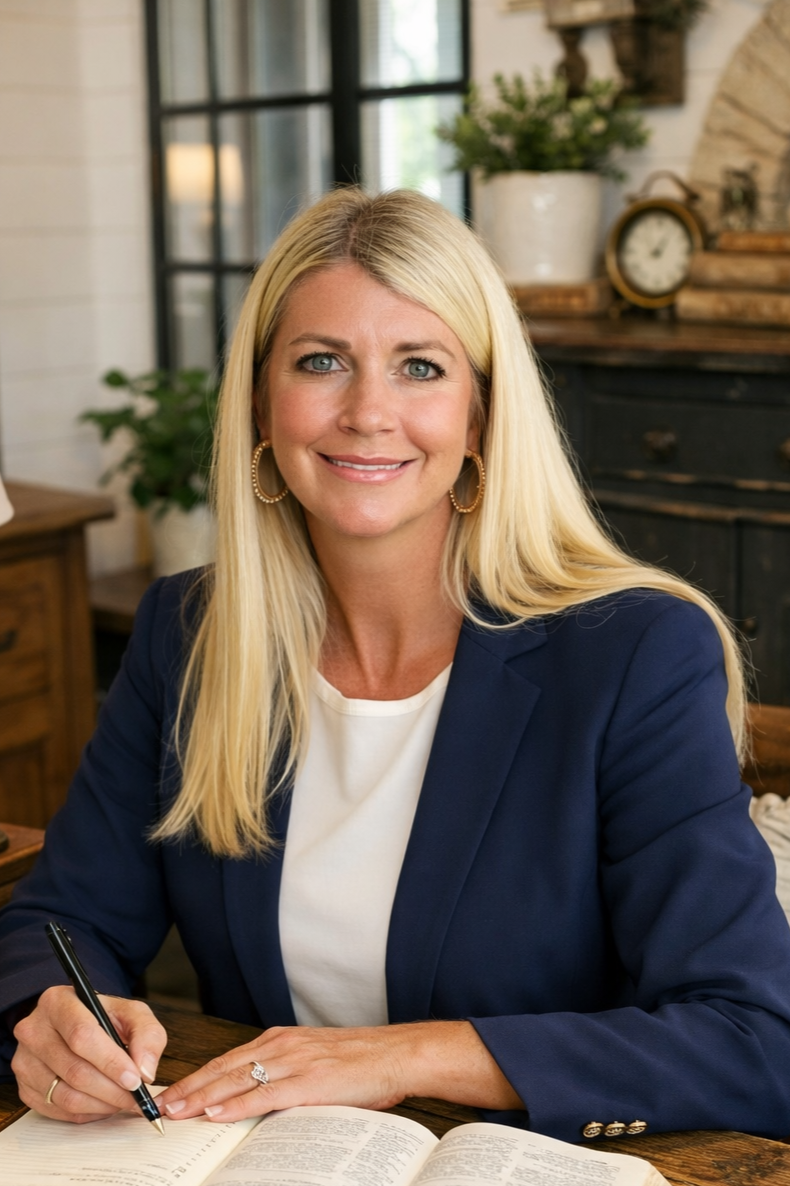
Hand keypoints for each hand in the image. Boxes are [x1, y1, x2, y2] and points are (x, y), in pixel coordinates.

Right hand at [12, 985, 166, 1123]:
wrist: (76, 1024)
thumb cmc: (104, 1018)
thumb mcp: (131, 1013)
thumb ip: (147, 1035)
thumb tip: (145, 1071)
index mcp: (58, 1002)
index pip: (82, 1036)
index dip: (110, 1062)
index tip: (135, 1079)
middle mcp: (34, 1030)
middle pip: (74, 1070)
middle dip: (111, 1089)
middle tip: (135, 1098)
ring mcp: (25, 1061)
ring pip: (65, 1096)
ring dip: (101, 1104)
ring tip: (122, 1101)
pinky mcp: (25, 1087)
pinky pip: (58, 1110)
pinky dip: (86, 1113)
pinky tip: (103, 1104)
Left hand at [158, 1020, 522, 1122]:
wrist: (397, 1054)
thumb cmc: (360, 1061)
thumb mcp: (314, 1059)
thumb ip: (284, 1072)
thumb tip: (255, 1096)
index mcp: (281, 1039)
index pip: (228, 1059)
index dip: (198, 1076)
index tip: (172, 1092)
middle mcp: (281, 1045)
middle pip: (224, 1067)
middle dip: (190, 1088)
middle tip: (160, 1105)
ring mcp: (294, 1062)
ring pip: (237, 1080)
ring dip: (203, 1097)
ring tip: (176, 1111)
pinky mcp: (309, 1081)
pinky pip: (264, 1094)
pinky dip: (237, 1104)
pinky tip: (217, 1114)